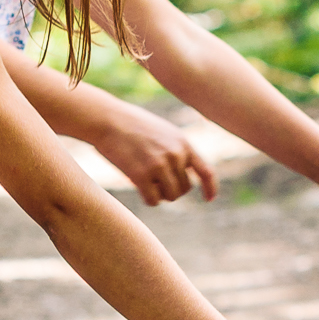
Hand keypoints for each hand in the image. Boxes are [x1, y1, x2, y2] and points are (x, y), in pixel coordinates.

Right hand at [89, 99, 218, 205]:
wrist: (107, 119)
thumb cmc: (132, 125)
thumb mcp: (162, 131)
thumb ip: (176, 150)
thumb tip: (184, 174)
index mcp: (183, 143)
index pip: (206, 171)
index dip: (210, 187)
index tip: (209, 199)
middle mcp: (175, 155)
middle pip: (184, 188)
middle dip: (172, 189)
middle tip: (155, 182)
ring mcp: (159, 165)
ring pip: (171, 196)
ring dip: (160, 195)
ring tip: (147, 182)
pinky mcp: (142, 175)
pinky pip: (153, 200)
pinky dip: (148, 199)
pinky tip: (139, 188)